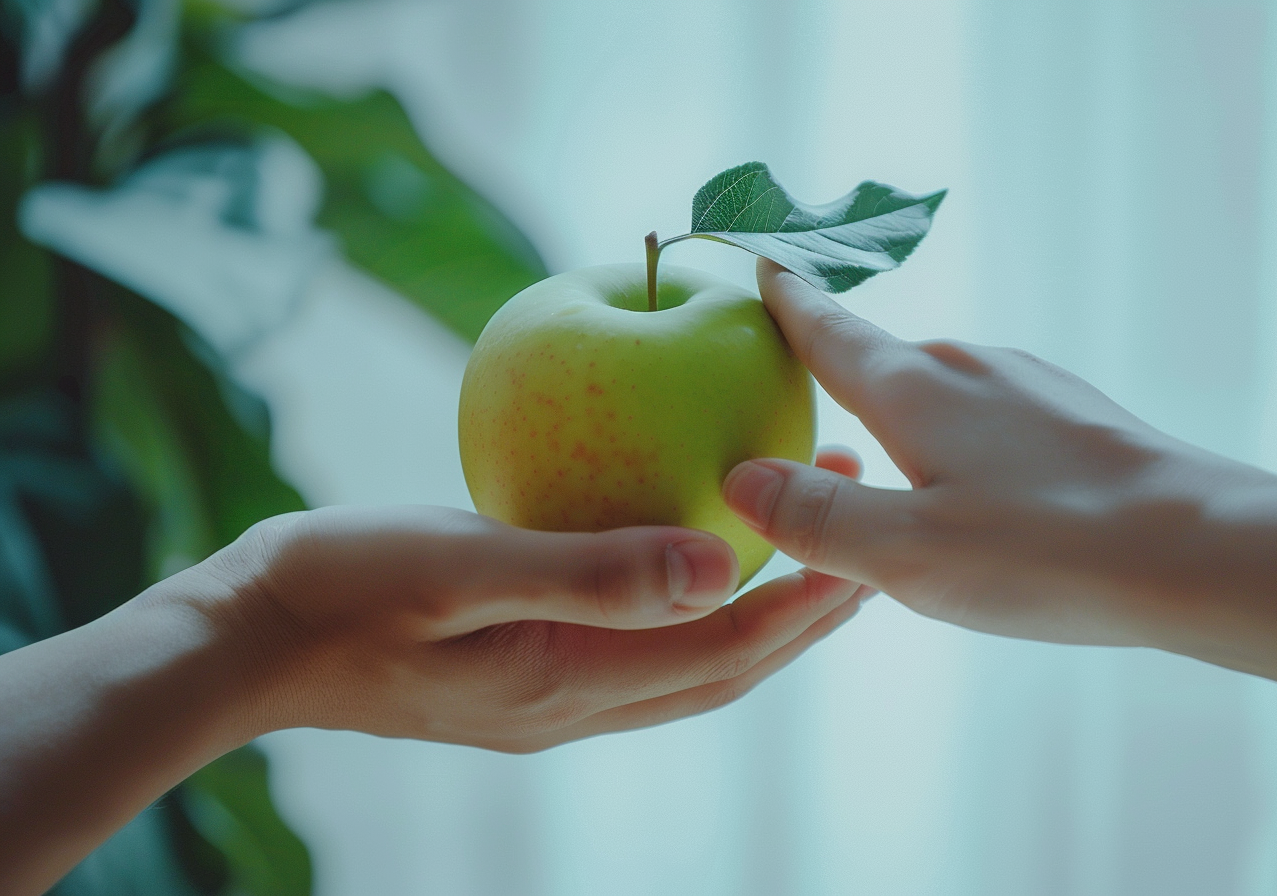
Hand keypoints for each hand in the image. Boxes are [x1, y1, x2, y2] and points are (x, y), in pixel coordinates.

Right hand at [189, 486, 865, 752]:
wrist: (250, 640)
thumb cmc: (344, 590)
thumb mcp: (463, 568)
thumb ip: (590, 572)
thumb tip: (720, 567)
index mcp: (572, 680)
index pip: (723, 652)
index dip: (802, 609)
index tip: (864, 550)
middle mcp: (575, 701)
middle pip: (722, 671)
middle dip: (800, 620)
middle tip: (863, 551)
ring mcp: (548, 693)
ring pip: (684, 666)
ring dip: (751, 617)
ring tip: (801, 555)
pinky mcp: (523, 671)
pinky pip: (634, 646)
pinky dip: (684, 610)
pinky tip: (686, 558)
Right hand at [721, 259, 1276, 653]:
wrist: (1203, 550)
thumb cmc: (1045, 551)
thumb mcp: (906, 553)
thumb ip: (817, 517)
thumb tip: (742, 477)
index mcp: (913, 390)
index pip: (830, 333)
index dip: (790, 303)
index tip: (765, 265)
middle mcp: (968, 368)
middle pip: (884, 360)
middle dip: (844, 374)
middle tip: (809, 399)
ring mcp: (1029, 385)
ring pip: (942, 391)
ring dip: (908, 417)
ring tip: (895, 471)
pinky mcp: (1075, 415)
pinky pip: (991, 414)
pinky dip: (963, 439)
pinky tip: (981, 490)